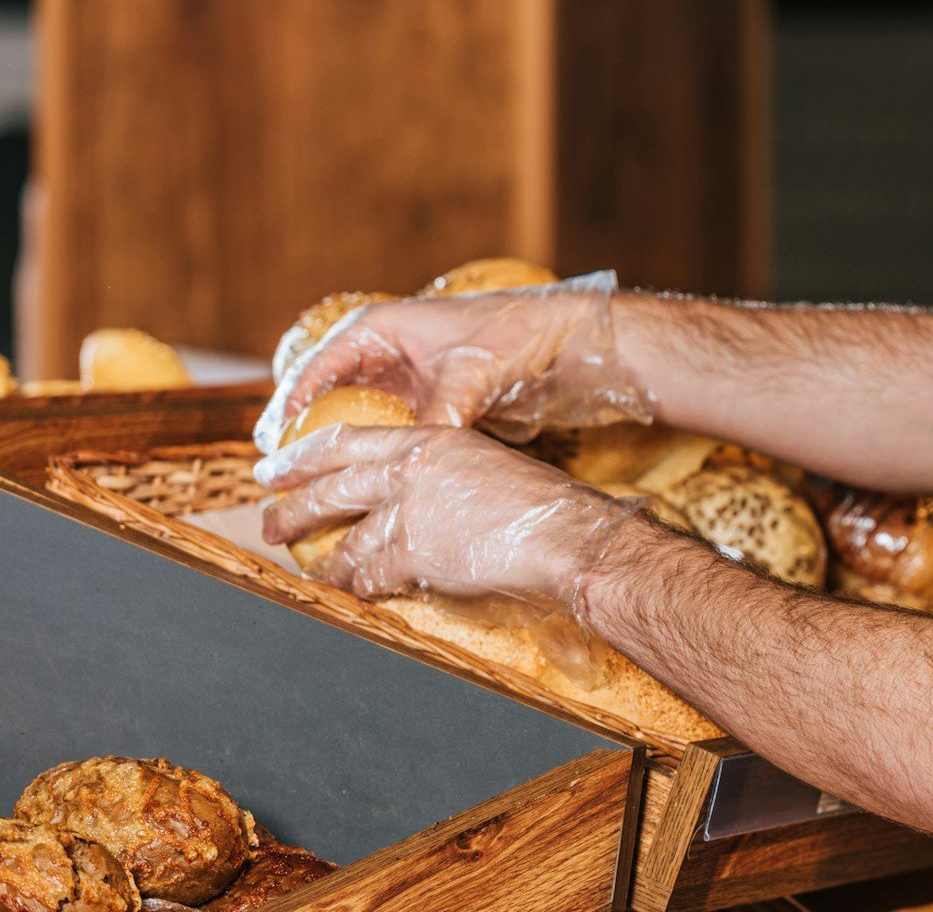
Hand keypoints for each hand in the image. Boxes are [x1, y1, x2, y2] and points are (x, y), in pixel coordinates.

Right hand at [254, 270, 649, 453]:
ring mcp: (404, 379)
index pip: (315, 367)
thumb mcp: (470, 376)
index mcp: (380, 327)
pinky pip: (386, 432)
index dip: (288, 408)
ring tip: (311, 495)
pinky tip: (363, 491)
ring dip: (336, 452)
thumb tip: (416, 461)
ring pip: (353, 419)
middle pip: (325, 397)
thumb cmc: (517, 338)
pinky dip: (372, 457)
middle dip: (304, 436)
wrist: (566, 343)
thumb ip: (438, 416)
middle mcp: (385, 351)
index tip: (272, 448)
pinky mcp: (427, 402)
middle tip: (279, 481)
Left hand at [257, 423, 642, 605]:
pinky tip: (351, 594)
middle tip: (268, 518)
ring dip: (323, 559)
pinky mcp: (416, 554)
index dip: (304, 454)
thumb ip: (442, 473)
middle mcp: (411, 470)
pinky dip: (358, 587)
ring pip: (347, 539)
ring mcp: (411, 512)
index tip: (277, 464)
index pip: (347, 441)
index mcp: (428, 440)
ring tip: (308, 569)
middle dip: (292, 506)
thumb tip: (416, 493)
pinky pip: (372, 575)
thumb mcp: (483, 465)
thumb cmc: (538, 503)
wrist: (563, 532)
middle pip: (332, 487)